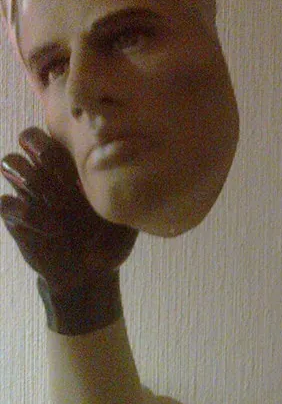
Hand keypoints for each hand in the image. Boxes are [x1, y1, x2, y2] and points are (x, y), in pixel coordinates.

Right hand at [0, 127, 136, 292]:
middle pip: (28, 136)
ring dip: (31, 178)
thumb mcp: (127, 216)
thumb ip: (131, 194)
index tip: (89, 163)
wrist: (91, 273)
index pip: (60, 129)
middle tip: (67, 180)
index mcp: (74, 164)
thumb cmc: (110, 238)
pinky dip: (24, 212)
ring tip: (59, 205)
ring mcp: (29, 193)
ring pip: (10, 162)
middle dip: (44, 151)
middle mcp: (48, 172)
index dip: (69, 138)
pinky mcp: (17, 218)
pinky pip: (5, 202)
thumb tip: (146, 169)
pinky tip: (50, 230)